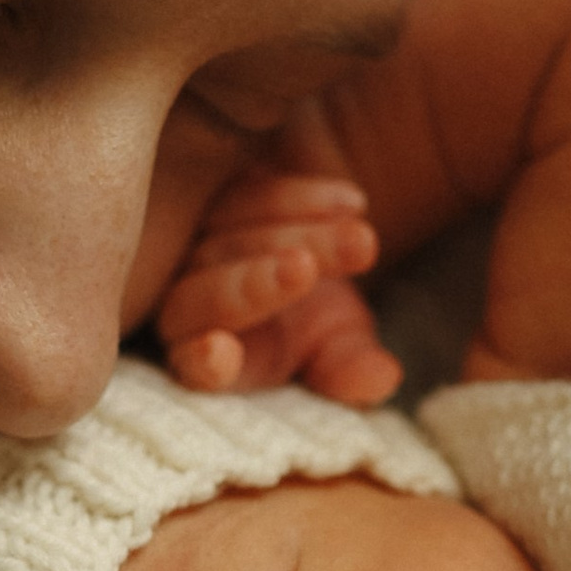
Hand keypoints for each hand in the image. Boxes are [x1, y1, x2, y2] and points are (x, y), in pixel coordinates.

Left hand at [157, 167, 398, 404]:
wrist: (316, 252)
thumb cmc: (318, 321)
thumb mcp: (340, 350)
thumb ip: (351, 371)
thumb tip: (381, 379)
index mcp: (210, 357)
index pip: (192, 364)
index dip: (203, 362)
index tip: (220, 353)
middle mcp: (190, 298)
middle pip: (212, 293)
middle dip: (259, 283)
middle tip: (306, 269)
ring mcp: (195, 240)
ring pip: (233, 237)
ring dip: (298, 236)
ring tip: (361, 240)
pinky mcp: (214, 193)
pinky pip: (249, 191)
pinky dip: (300, 199)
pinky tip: (353, 203)